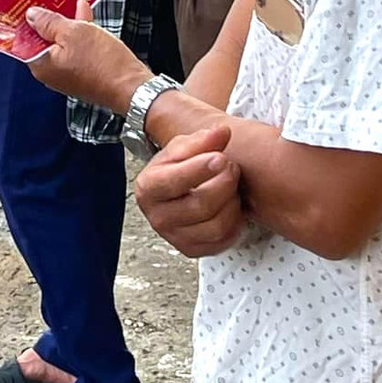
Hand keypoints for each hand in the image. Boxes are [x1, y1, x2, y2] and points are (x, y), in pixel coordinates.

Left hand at [26, 0, 150, 112]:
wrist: (134, 88)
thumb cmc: (103, 62)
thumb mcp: (73, 32)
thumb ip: (49, 22)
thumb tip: (31, 16)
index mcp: (40, 64)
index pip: (22, 40)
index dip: (25, 21)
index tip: (26, 5)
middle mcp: (50, 72)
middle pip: (43, 40)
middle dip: (49, 19)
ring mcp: (67, 75)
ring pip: (62, 43)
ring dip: (67, 23)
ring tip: (71, 3)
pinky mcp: (83, 75)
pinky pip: (76, 50)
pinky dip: (80, 35)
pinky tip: (86, 17)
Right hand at [135, 124, 244, 256]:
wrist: (176, 192)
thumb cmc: (178, 168)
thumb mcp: (182, 149)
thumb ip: (201, 140)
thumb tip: (222, 132)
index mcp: (148, 187)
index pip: (173, 181)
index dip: (199, 169)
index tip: (221, 157)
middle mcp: (157, 217)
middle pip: (200, 204)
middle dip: (223, 183)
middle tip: (232, 167)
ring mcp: (174, 237)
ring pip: (215, 225)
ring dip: (231, 203)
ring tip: (231, 186)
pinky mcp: (192, 250)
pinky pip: (223, 241)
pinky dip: (234, 222)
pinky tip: (231, 206)